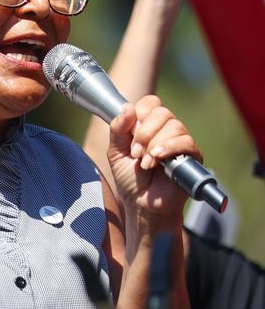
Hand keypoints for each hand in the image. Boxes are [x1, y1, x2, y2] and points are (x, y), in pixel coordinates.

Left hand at [107, 95, 201, 221]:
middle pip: (162, 112)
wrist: (142, 204)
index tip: (130, 134)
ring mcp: (181, 143)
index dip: (139, 113)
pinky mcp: (193, 157)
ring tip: (145, 163)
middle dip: (144, 132)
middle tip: (135, 153)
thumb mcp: (116, 152)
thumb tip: (127, 107)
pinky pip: (186, 142)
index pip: (150, 103)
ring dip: (154, 144)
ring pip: (174, 126)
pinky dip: (169, 148)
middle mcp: (166, 131)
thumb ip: (118, 129)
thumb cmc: (131, 180)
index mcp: (148, 126)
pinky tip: (158, 160)